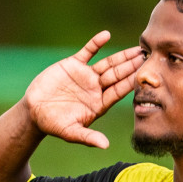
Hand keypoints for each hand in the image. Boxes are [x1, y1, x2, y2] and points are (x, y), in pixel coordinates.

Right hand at [22, 30, 143, 149]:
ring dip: (121, 56)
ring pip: (108, 63)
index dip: (130, 83)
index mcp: (99, 104)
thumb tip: (105, 146)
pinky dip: (96, 43)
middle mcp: (96, 88)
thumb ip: (88, 137)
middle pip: (117, 76)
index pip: (118, 92)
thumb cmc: (53, 125)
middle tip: (147, 58)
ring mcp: (86, 76)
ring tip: (136, 48)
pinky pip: (87, 51)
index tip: (144, 76)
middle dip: (131, 67)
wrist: (34, 111)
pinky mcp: (74, 65)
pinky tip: (106, 35)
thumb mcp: (71, 132)